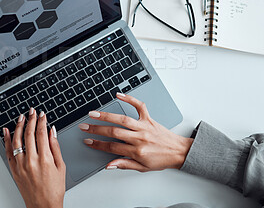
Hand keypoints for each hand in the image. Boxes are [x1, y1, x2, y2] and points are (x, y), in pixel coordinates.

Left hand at [4, 108, 65, 207]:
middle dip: (30, 120)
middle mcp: (31, 160)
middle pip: (28, 134)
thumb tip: (52, 131)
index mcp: (44, 159)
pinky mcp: (14, 170)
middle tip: (32, 112)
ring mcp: (21, 165)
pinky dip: (7, 140)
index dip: (41, 121)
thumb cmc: (54, 189)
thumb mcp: (61, 166)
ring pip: (17, 140)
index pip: (41, 133)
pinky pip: (8, 152)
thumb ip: (55, 147)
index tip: (42, 114)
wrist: (43, 206)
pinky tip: (7, 131)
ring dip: (18, 126)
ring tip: (21, 117)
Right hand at [79, 94, 193, 171]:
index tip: (88, 141)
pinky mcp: (149, 118)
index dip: (98, 144)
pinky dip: (129, 99)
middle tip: (84, 127)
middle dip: (96, 129)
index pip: (112, 147)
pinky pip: (139, 106)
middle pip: (113, 132)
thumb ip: (124, 164)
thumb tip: (109, 165)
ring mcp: (144, 126)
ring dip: (106, 116)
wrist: (179, 152)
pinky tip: (119, 95)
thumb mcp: (142, 168)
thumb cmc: (161, 160)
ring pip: (122, 119)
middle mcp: (139, 138)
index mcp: (137, 151)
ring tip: (93, 114)